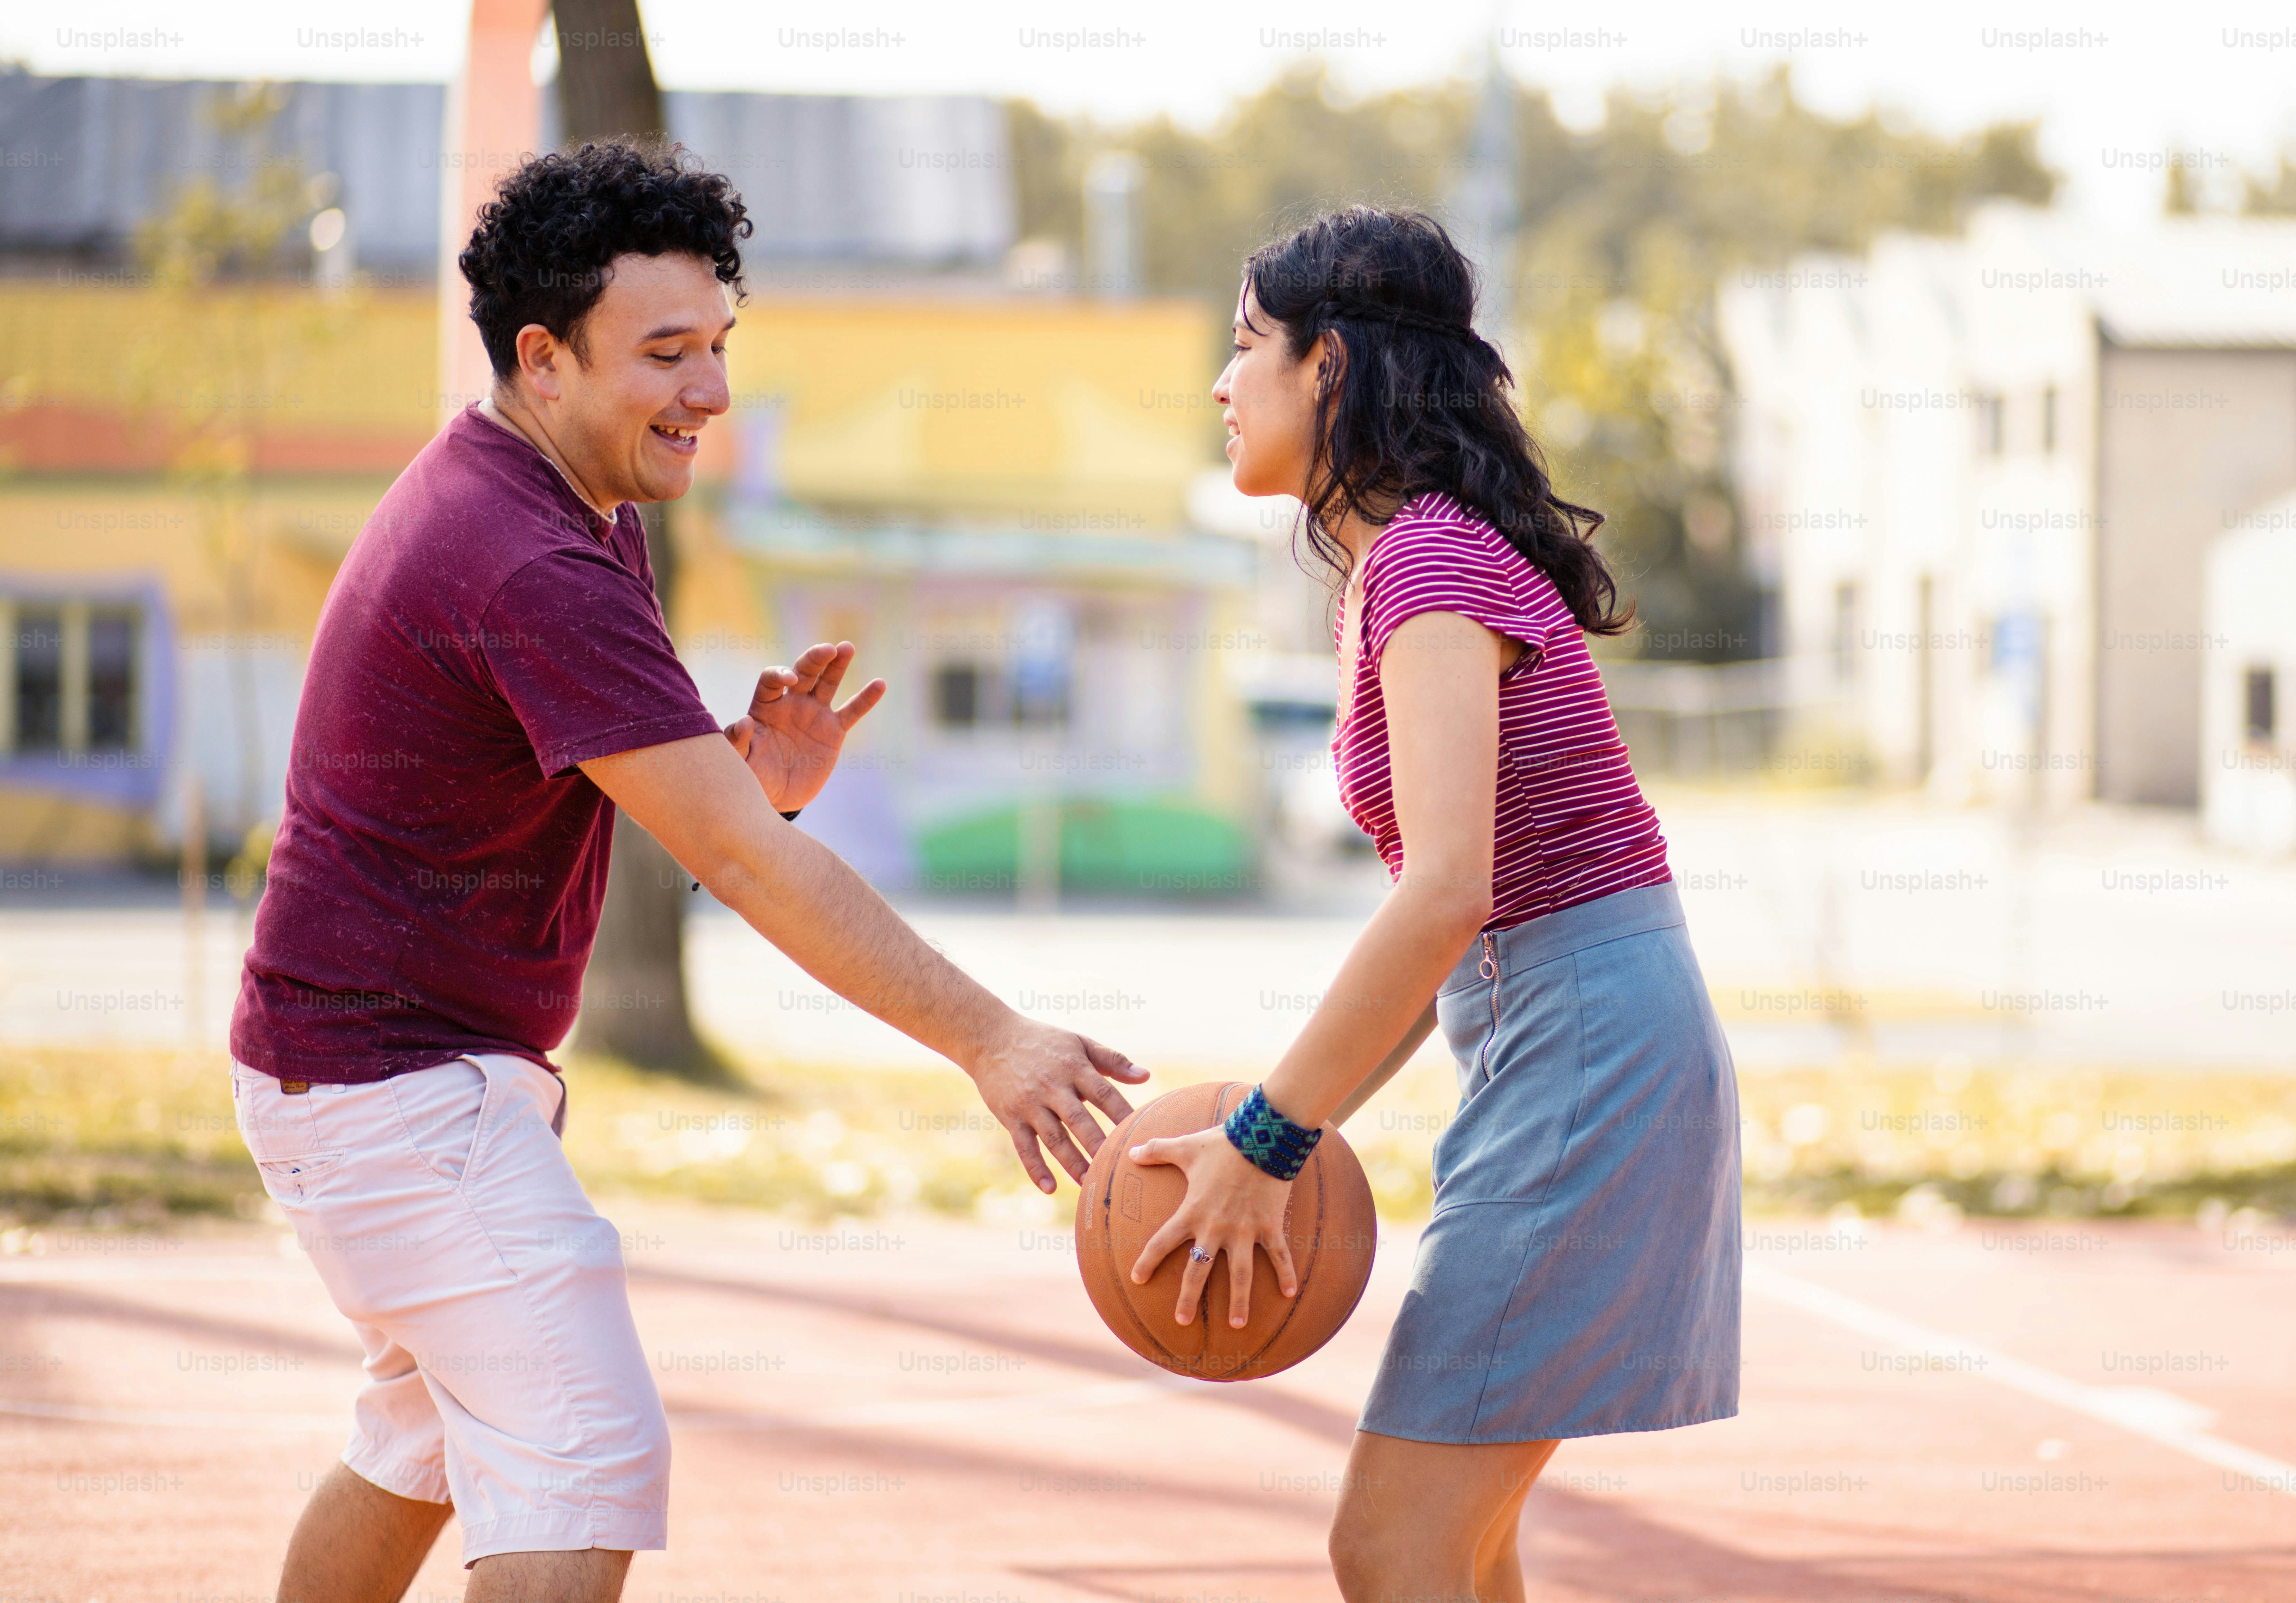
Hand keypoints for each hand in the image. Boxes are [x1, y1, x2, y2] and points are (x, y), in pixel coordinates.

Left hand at [722, 642, 886, 812]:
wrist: (778, 796)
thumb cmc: (755, 775)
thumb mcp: (742, 762)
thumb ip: (738, 742)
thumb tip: (745, 721)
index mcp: (765, 706)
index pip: (772, 680)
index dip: (780, 675)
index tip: (789, 680)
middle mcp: (791, 703)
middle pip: (803, 673)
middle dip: (814, 659)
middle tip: (828, 649)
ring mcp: (814, 714)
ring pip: (827, 683)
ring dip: (837, 665)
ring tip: (847, 647)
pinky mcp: (833, 731)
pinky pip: (851, 712)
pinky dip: (865, 699)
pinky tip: (880, 684)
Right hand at [967, 1019, 1147, 1193]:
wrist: (992, 1038)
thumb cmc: (1044, 1042)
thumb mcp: (1079, 1043)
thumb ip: (1113, 1060)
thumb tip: (1146, 1076)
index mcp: (1074, 1068)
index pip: (1104, 1094)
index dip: (1123, 1114)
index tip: (1141, 1135)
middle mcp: (1052, 1087)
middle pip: (1079, 1120)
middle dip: (1098, 1145)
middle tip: (1117, 1169)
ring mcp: (1030, 1104)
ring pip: (1054, 1138)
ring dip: (1072, 1163)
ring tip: (1089, 1184)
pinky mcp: (1011, 1117)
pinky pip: (1024, 1147)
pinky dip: (1036, 1168)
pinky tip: (1050, 1188)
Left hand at [1126, 1126, 1298, 1327]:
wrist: (1262, 1137)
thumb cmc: (1222, 1143)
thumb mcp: (1185, 1146)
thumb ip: (1156, 1150)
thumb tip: (1130, 1152)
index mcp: (1192, 1212)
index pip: (1162, 1242)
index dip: (1148, 1261)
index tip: (1137, 1279)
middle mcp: (1216, 1228)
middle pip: (1198, 1270)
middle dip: (1189, 1297)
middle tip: (1180, 1321)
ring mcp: (1245, 1230)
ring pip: (1240, 1274)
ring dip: (1238, 1301)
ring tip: (1236, 1325)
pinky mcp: (1269, 1225)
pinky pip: (1279, 1255)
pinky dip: (1286, 1274)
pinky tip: (1290, 1294)